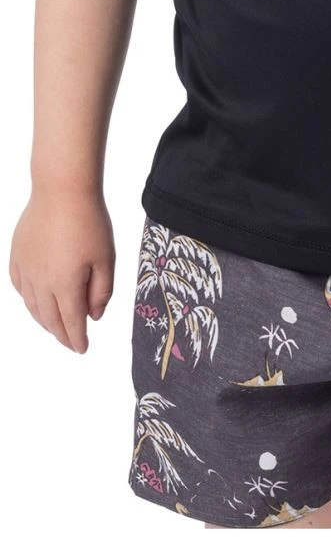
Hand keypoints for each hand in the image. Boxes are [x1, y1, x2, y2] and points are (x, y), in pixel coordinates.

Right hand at [8, 189, 114, 352]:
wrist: (62, 190)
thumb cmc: (89, 221)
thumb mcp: (106, 258)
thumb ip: (101, 291)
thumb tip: (94, 316)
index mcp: (65, 285)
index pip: (71, 323)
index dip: (77, 339)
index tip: (82, 349)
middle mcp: (41, 282)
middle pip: (50, 319)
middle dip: (62, 334)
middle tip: (71, 342)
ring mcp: (26, 269)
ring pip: (33, 306)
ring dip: (45, 320)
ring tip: (56, 327)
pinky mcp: (17, 255)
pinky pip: (20, 287)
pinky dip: (29, 300)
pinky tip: (36, 301)